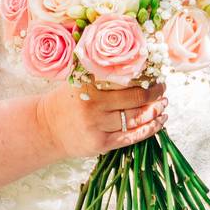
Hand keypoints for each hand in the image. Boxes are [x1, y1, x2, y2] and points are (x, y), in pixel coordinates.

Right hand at [36, 81, 167, 159]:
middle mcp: (93, 106)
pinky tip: (159, 122)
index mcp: (87, 85)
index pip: (124, 80)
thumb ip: (99, 74)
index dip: (144, 77)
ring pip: (135, 118)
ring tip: (164, 104)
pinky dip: (149, 129)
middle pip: (134, 100)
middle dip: (154, 94)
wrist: (45, 127)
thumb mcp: (76, 81)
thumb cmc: (65, 101)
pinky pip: (131, 136)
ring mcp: (97, 126)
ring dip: (155, 111)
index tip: (155, 73)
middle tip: (163, 88)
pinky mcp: (101, 144)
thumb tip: (134, 65)